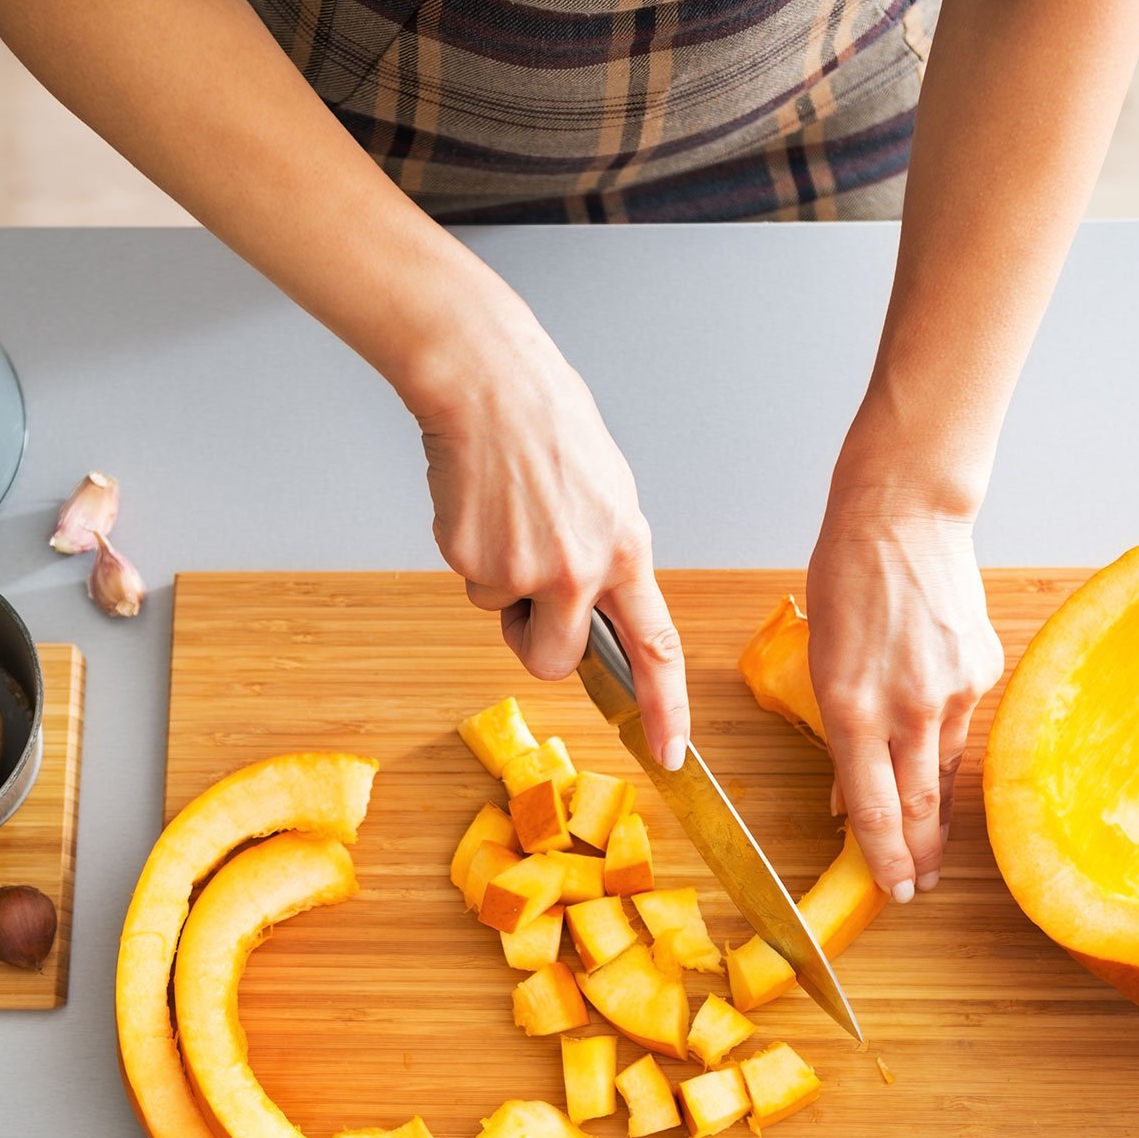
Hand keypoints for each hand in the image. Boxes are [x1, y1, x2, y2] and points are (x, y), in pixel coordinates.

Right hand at [404, 309, 691, 767]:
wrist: (488, 385)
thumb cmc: (547, 426)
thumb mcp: (608, 493)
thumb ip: (607, 556)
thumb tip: (595, 601)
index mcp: (625, 551)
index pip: (655, 648)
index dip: (665, 708)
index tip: (669, 752)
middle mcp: (580, 570)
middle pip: (556, 660)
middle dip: (536, 642)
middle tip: (527, 595)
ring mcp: (525, 570)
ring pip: (504, 617)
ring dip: (500, 583)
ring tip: (507, 516)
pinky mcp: (474, 561)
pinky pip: (472, 583)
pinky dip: (469, 551)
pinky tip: (479, 505)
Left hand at [807, 500, 1004, 901]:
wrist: (904, 518)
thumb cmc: (845, 580)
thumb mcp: (820, 661)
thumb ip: (839, 731)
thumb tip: (847, 792)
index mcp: (853, 708)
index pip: (873, 808)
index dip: (884, 859)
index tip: (895, 891)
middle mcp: (907, 707)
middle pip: (918, 805)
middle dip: (919, 855)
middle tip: (920, 887)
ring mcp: (953, 690)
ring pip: (942, 768)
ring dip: (935, 808)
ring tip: (930, 842)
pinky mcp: (982, 670)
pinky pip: (960, 723)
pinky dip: (943, 742)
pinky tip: (934, 746)